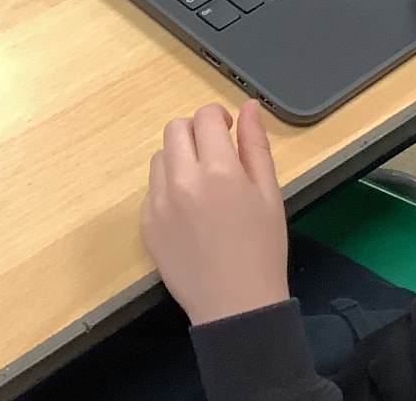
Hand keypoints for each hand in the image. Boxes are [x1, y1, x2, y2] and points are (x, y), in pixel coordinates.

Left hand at [141, 101, 289, 326]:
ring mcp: (158, 203)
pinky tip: (190, 212)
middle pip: (176, 129)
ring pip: (161, 157)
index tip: (227, 130)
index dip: (218, 117)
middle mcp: (182, 181)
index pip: (205, 117)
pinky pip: (152, 189)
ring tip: (202, 184)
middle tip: (214, 153)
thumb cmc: (262, 250)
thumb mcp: (270, 194)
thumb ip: (256, 145)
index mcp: (218, 171)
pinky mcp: (146, 224)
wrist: (235, 307)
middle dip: (196, 132)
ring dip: (179, 158)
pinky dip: (168, 189)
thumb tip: (249, 107)